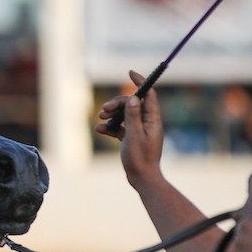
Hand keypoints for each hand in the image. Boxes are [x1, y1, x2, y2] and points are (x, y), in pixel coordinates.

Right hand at [94, 71, 164, 188]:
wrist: (141, 178)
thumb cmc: (140, 158)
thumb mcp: (135, 135)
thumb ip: (133, 116)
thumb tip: (133, 97)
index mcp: (152, 119)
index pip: (148, 94)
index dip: (140, 82)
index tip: (130, 72)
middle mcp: (147, 122)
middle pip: (131, 103)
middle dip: (117, 103)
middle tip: (104, 110)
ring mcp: (138, 129)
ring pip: (124, 114)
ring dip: (111, 114)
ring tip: (100, 118)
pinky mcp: (131, 137)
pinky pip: (119, 127)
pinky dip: (110, 126)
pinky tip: (99, 130)